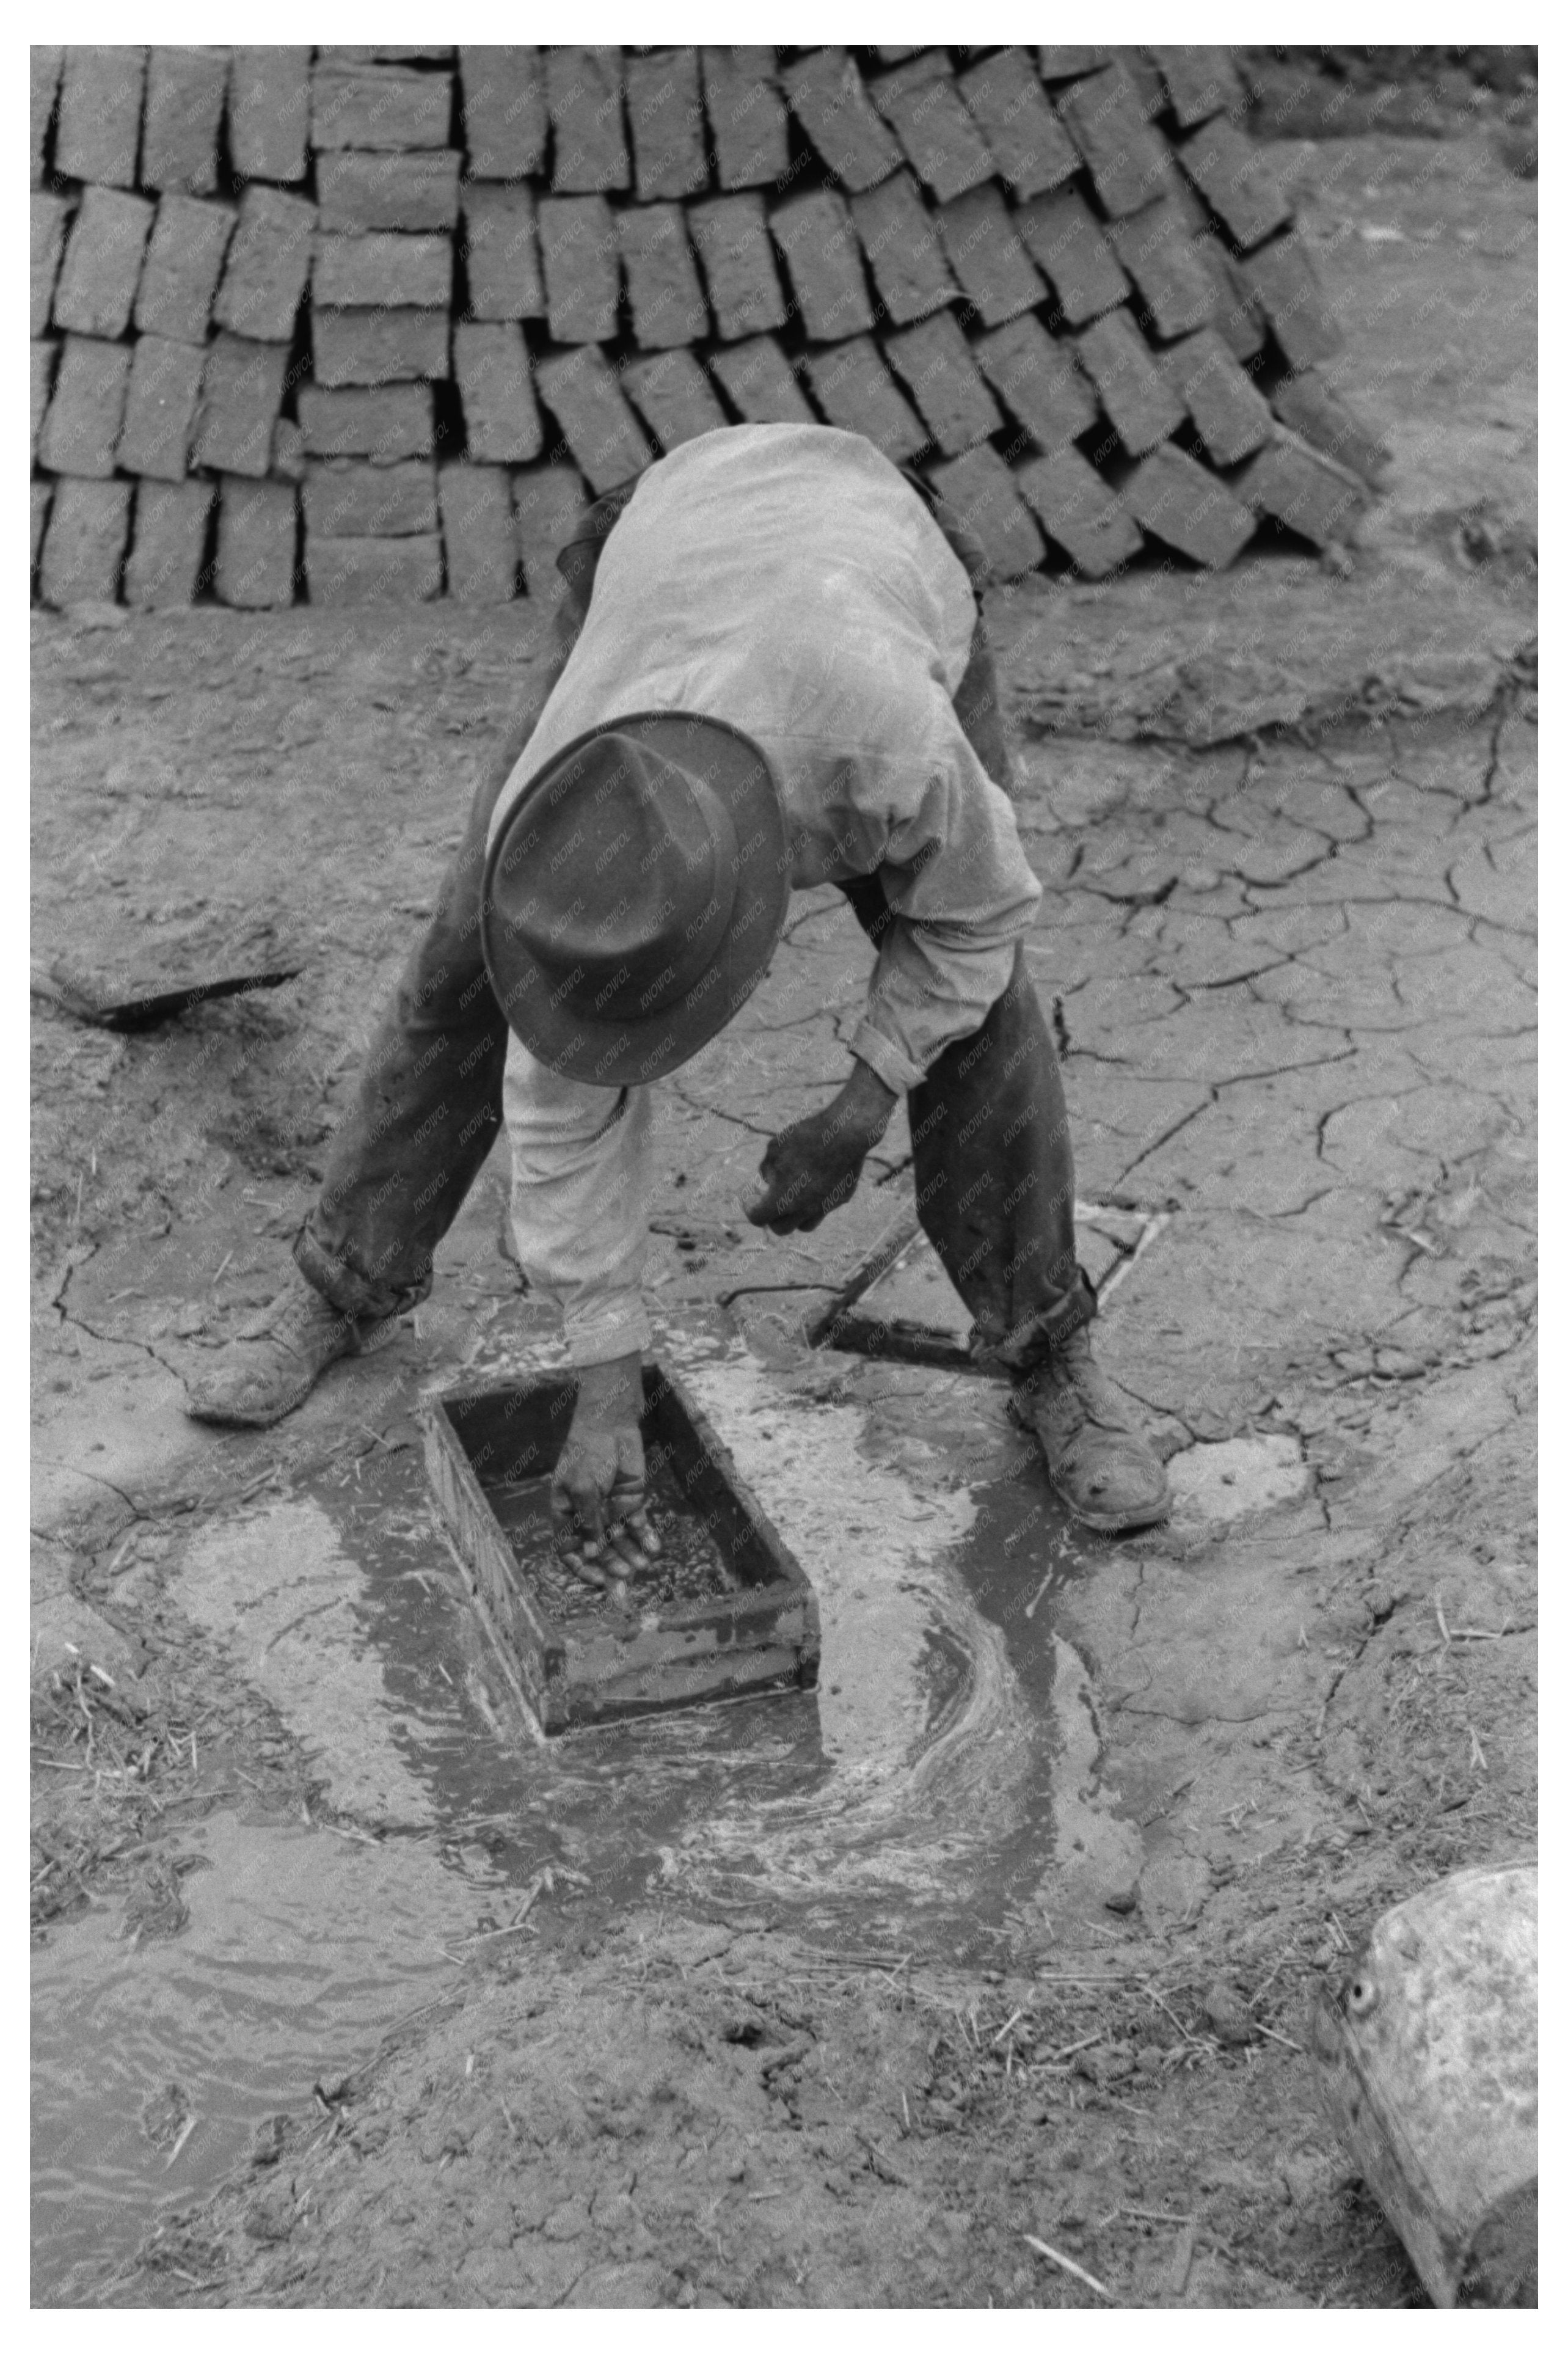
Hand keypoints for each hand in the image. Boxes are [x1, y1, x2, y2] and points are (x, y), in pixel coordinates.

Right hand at [550, 1354, 662, 1588]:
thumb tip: (592, 1554)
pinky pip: (639, 1526)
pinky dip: (646, 1539)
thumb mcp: (583, 1488)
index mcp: (566, 1514)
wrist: (612, 1425)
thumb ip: (589, 1522)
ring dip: (630, 1556)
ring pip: (620, 1542)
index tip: (598, 1580)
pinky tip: (654, 1549)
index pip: (569, 1549)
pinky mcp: (631, 1502)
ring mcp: (610, 1510)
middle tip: (626, 1580)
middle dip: (611, 1566)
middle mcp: (588, 1517)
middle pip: (598, 1551)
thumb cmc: (587, 1453)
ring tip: (643, 1567)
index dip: (582, 1567)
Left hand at [744, 1060, 897, 1235]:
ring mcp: (826, 1206)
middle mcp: (804, 1210)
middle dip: (772, 1217)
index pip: (758, 1218)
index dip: (749, 1207)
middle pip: (781, 1228)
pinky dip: (816, 1200)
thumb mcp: (775, 1147)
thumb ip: (767, 1167)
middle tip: (769, 1199)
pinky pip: (825, 1207)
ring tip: (793, 1195)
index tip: (748, 1195)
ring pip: (805, 1225)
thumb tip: (769, 1179)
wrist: (846, 1132)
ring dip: (795, 1216)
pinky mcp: (842, 1198)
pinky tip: (816, 1179)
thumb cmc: (805, 1137)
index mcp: (782, 1200)